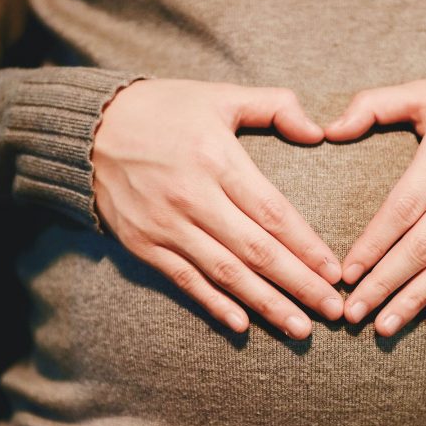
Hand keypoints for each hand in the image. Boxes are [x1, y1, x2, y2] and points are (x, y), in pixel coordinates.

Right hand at [92, 78, 343, 339]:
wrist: (89, 129)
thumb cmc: (164, 110)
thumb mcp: (219, 96)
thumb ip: (273, 106)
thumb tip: (318, 132)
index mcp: (217, 159)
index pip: (273, 212)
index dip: (307, 246)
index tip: (335, 272)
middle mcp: (193, 197)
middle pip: (256, 251)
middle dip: (300, 284)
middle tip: (334, 311)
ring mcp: (166, 226)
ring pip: (226, 274)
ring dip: (266, 304)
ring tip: (301, 328)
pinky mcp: (144, 245)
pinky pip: (185, 281)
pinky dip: (214, 305)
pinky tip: (243, 326)